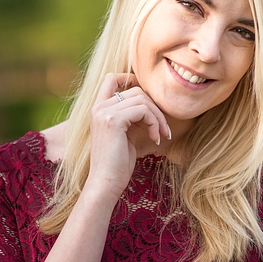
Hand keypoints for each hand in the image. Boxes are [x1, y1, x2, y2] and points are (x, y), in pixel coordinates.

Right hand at [85, 73, 170, 202]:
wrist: (105, 183)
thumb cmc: (117, 165)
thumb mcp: (125, 135)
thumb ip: (132, 118)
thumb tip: (151, 106)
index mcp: (98, 109)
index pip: (111, 78)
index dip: (130, 78)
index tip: (149, 98)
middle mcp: (99, 107)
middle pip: (136, 90)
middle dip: (155, 108)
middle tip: (164, 129)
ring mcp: (104, 112)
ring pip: (142, 99)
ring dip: (158, 117)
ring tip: (161, 135)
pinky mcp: (113, 120)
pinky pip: (143, 110)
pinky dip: (154, 123)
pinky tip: (156, 138)